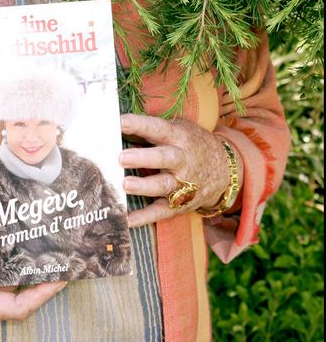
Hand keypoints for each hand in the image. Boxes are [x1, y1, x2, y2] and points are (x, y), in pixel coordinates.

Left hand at [119, 113, 242, 227]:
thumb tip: (118, 127)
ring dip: (144, 186)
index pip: (158, 129)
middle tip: (121, 157)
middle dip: (143, 158)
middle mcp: (181, 160)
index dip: (140, 124)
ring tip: (125, 185)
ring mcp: (182, 184)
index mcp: (179, 137)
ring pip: (163, 186)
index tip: (121, 122)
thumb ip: (154, 129)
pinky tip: (127, 219)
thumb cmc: (191, 144)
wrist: (224, 170)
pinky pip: (161, 211)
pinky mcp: (179, 204)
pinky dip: (144, 217)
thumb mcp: (180, 129)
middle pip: (164, 158)